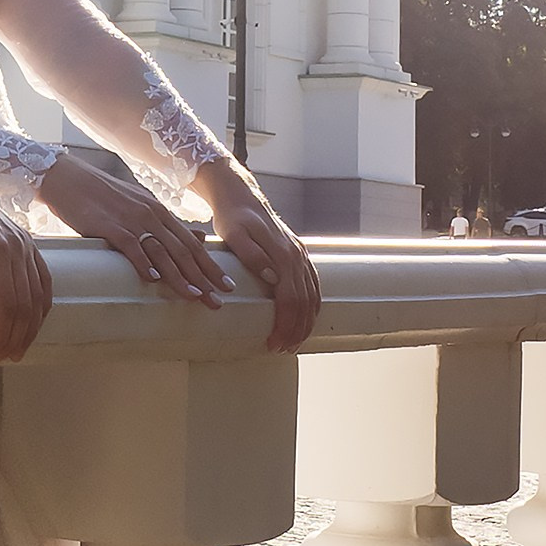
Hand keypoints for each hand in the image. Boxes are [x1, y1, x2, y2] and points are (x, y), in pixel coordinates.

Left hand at [0, 163, 52, 365]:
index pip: (5, 301)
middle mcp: (16, 247)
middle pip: (24, 305)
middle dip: (13, 339)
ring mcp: (25, 246)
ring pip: (37, 297)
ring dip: (29, 329)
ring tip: (12, 353)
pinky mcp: (28, 246)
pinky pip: (43, 281)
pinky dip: (41, 307)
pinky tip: (33, 325)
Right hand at [34, 156, 231, 309]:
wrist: (68, 179)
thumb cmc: (102, 196)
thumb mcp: (139, 206)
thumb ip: (166, 224)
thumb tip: (198, 237)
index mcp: (159, 212)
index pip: (192, 243)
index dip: (210, 265)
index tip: (226, 284)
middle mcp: (151, 215)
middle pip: (183, 250)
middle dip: (204, 277)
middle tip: (220, 299)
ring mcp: (132, 220)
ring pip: (163, 252)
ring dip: (180, 276)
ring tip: (195, 296)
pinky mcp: (110, 226)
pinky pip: (132, 247)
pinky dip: (144, 263)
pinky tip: (154, 279)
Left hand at [193, 166, 320, 352]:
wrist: (240, 196)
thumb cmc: (233, 218)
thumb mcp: (234, 235)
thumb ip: (253, 257)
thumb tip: (272, 279)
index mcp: (282, 253)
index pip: (290, 298)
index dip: (284, 324)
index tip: (273, 342)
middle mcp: (296, 255)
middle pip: (304, 301)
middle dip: (296, 329)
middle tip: (282, 349)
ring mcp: (300, 255)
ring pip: (312, 295)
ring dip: (306, 322)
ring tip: (293, 342)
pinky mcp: (299, 254)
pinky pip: (313, 285)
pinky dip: (312, 306)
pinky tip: (307, 319)